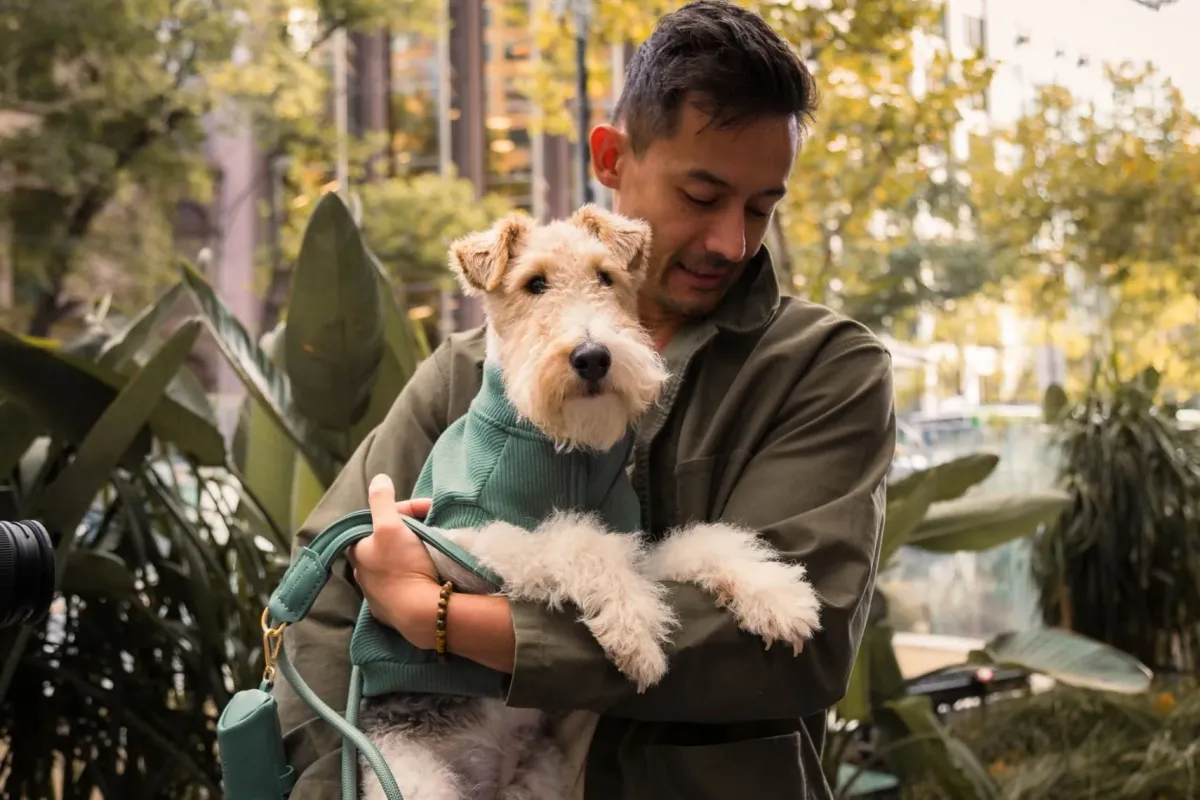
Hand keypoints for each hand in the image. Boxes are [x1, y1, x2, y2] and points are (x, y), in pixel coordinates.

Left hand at [347, 474, 439, 647]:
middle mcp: (360, 573)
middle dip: (407, 532)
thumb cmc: (403, 565)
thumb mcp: (391, 526)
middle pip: (386, 542)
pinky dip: (413, 575)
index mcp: (357, 550)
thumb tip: (379, 479)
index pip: (379, 519)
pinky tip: (425, 574)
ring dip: (409, 554)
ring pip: (393, 564)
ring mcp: (375, 595)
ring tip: (431, 551)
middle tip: (430, 529)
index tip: (428, 509)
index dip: (404, 509)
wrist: (421, 613)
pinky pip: (401, 586)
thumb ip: (382, 500)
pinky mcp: (390, 612)